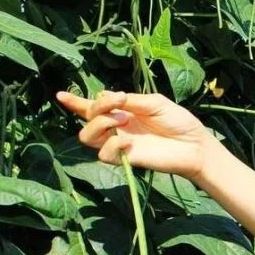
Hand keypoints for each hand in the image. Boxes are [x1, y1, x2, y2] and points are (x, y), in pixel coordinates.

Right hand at [56, 90, 217, 178]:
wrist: (194, 144)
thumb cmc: (178, 121)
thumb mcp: (154, 102)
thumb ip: (130, 100)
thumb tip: (105, 96)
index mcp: (122, 112)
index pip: (93, 108)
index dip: (75, 102)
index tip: (60, 95)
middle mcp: (117, 128)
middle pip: (86, 120)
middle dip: (95, 108)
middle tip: (120, 105)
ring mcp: (120, 144)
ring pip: (87, 137)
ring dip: (100, 123)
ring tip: (123, 120)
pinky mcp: (126, 159)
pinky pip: (104, 154)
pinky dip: (112, 144)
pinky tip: (128, 141)